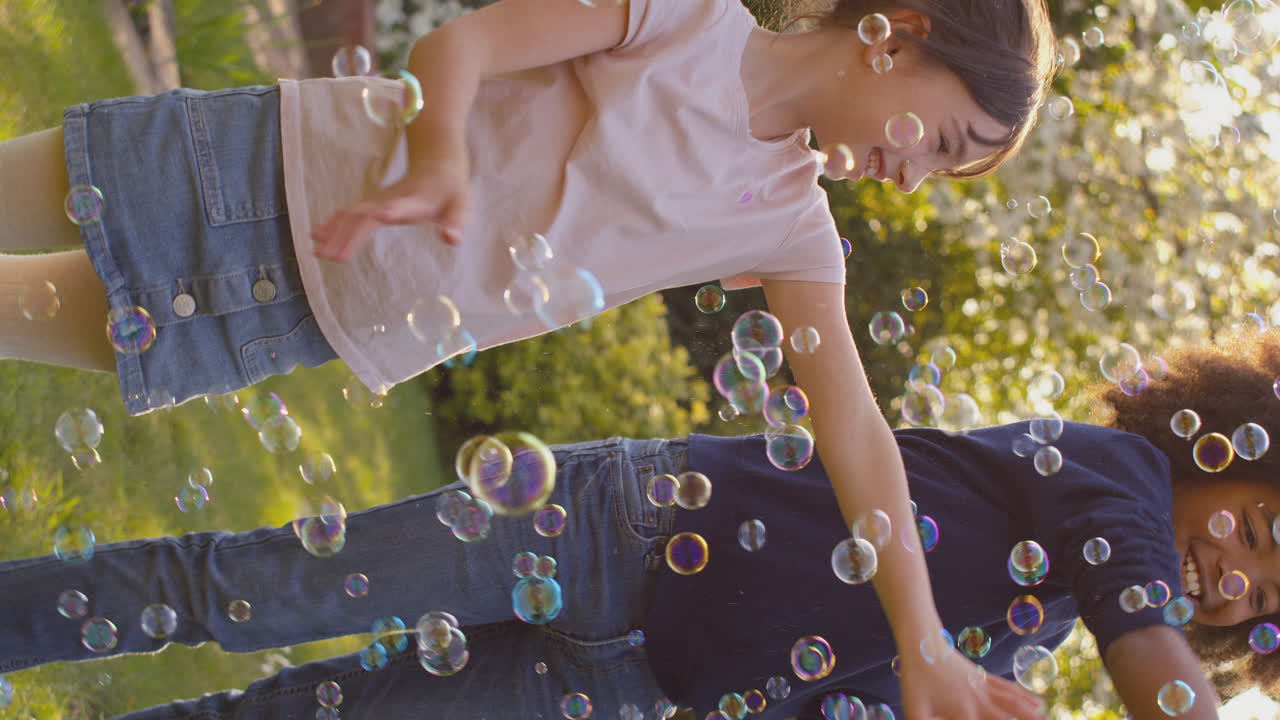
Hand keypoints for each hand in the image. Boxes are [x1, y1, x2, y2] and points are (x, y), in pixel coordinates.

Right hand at [311, 144, 470, 262]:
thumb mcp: (461, 207)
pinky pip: (349, 214)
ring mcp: (378, 201)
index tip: (373, 218)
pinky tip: (317, 237)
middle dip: (347, 235)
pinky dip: (333, 225)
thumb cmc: (451, 191)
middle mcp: (390, 200)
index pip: (398, 207)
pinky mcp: (373, 204)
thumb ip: (456, 223)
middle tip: (331, 257)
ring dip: (334, 232)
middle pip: (365, 216)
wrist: (437, 164)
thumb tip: (452, 239)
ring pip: (352, 215)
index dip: (388, 212)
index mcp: (413, 201)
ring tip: (318, 253)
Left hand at [898, 647, 1047, 719]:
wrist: (921, 643)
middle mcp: (980, 702)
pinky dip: (1024, 697)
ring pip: (1014, 704)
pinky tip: (1037, 702)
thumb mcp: (915, 711)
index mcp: (965, 714)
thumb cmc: (914, 679)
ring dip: (1031, 715)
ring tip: (1046, 719)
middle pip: (1008, 719)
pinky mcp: (982, 676)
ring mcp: (983, 687)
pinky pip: (1008, 689)